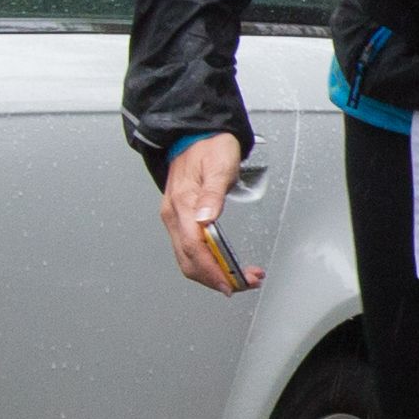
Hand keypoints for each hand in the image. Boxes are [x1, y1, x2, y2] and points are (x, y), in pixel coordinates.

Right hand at [159, 134, 260, 293]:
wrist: (194, 135)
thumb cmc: (210, 147)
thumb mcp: (220, 165)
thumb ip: (213, 194)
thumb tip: (206, 218)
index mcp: (182, 203)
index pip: (194, 247)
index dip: (212, 269)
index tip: (230, 283)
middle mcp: (174, 214)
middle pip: (189, 260)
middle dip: (216, 277)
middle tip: (244, 283)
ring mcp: (175, 218)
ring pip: (188, 259)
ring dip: (212, 273)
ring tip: (240, 277)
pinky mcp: (180, 219)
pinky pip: (189, 250)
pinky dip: (206, 263)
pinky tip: (223, 265)